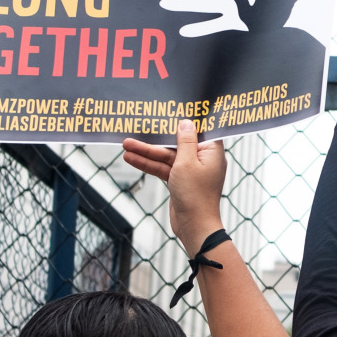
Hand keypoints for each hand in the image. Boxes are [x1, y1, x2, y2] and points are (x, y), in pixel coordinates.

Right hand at [124, 117, 226, 250]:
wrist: (194, 227)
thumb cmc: (195, 196)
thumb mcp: (186, 163)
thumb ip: (184, 141)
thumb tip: (186, 122)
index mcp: (211, 151)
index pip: (198, 130)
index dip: (184, 120)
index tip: (170, 110)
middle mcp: (202, 158)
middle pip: (177, 143)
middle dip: (156, 139)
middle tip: (137, 129)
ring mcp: (190, 170)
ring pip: (166, 156)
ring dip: (147, 152)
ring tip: (125, 145)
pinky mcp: (180, 181)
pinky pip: (163, 168)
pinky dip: (149, 164)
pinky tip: (132, 159)